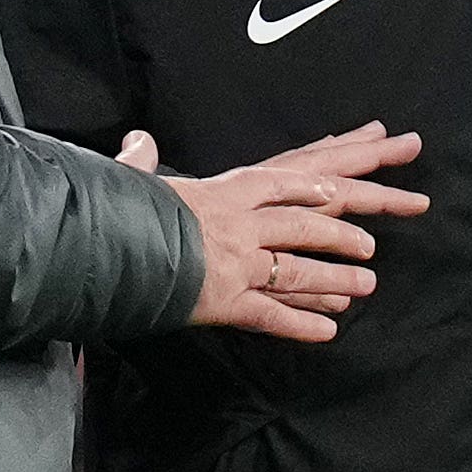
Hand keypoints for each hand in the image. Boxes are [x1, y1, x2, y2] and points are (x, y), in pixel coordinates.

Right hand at [116, 128, 353, 313]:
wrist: (101, 255)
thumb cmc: (116, 215)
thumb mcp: (132, 182)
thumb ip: (140, 161)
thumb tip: (137, 139)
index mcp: (219, 194)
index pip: (278, 182)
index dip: (313, 187)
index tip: (340, 189)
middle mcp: (235, 227)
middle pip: (300, 225)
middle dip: (339, 234)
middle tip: (369, 242)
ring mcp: (234, 266)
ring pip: (296, 270)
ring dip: (334, 278)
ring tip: (366, 285)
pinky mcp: (224, 304)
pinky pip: (272, 316)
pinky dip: (302, 324)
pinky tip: (328, 332)